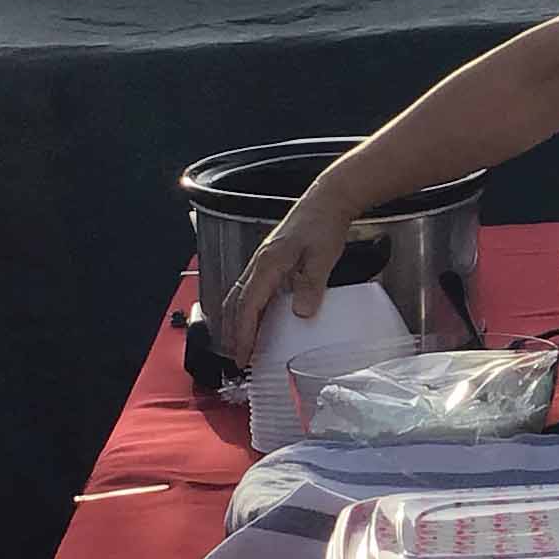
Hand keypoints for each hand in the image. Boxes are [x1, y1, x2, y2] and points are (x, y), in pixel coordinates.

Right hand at [218, 189, 352, 365]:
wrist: (326, 201)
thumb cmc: (323, 225)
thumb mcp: (322, 257)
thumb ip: (311, 285)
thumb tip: (300, 314)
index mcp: (268, 264)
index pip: (248, 307)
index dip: (243, 334)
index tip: (243, 356)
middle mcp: (258, 263)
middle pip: (235, 303)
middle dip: (232, 332)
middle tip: (237, 357)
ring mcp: (261, 260)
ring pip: (238, 295)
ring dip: (236, 321)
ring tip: (240, 343)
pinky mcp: (268, 259)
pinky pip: (248, 288)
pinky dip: (245, 308)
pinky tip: (255, 318)